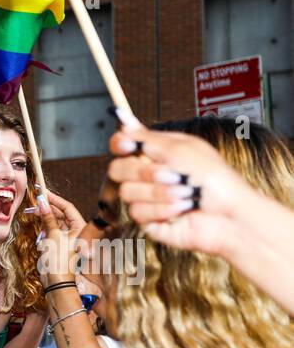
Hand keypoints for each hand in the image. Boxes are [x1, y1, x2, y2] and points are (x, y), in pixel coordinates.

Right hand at [37, 199, 81, 287]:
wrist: (56, 281)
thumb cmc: (59, 259)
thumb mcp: (53, 236)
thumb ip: (48, 218)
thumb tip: (42, 202)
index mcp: (80, 227)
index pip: (68, 208)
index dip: (55, 199)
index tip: (43, 192)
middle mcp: (75, 231)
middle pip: (61, 214)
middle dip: (48, 208)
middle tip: (35, 201)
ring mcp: (66, 237)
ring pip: (54, 221)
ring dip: (44, 217)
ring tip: (32, 211)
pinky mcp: (58, 243)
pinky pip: (51, 230)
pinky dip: (43, 226)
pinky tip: (37, 223)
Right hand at [108, 126, 245, 256]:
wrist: (228, 215)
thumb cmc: (215, 179)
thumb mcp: (183, 150)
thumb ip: (150, 139)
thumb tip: (124, 127)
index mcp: (158, 153)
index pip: (123, 144)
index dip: (120, 144)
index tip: (127, 145)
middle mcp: (149, 175)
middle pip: (118, 169)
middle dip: (144, 172)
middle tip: (172, 174)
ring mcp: (147, 198)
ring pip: (127, 192)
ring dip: (160, 193)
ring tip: (185, 194)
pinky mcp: (148, 220)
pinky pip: (137, 212)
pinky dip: (163, 209)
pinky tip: (182, 209)